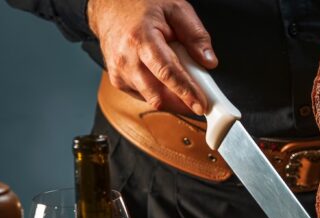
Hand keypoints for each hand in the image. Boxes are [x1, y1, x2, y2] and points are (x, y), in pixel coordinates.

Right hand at [88, 0, 217, 114]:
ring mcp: (119, 72)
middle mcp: (126, 59)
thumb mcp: (175, 9)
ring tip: (183, 85)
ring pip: (153, 99)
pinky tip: (164, 80)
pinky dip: (161, 94)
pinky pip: (145, 96)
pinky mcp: (118, 81)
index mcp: (141, 39)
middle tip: (200, 101)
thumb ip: (195, 34)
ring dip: (173, 99)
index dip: (186, 92)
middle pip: (159, 94)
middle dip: (183, 103)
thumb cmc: (141, 6)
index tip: (201, 106)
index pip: (167, 73)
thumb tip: (209, 62)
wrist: (109, 7)